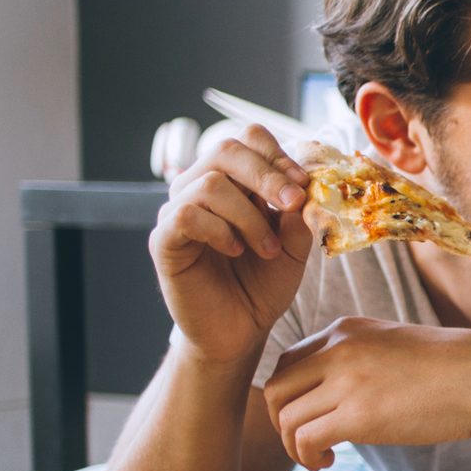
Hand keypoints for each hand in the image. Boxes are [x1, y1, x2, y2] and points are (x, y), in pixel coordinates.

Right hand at [150, 124, 314, 363]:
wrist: (240, 331)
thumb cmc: (263, 285)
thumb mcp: (295, 248)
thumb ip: (300, 216)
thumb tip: (307, 187)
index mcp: (234, 182)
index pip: (247, 140)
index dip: (277, 155)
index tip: (303, 185)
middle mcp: (201, 188)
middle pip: (225, 149)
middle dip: (267, 174)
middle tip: (292, 203)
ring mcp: (178, 211)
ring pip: (209, 183)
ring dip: (248, 216)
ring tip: (267, 250)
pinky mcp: (164, 240)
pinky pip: (185, 214)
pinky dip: (219, 230)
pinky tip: (234, 251)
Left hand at [260, 317, 470, 470]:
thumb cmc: (455, 370)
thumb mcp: (397, 347)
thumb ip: (363, 359)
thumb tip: (345, 393)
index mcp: (347, 330)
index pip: (289, 361)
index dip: (290, 397)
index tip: (310, 419)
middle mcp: (340, 348)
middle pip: (275, 388)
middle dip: (281, 422)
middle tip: (306, 443)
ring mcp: (348, 380)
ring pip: (285, 417)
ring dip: (293, 446)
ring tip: (319, 458)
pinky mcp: (359, 414)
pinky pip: (305, 439)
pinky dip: (306, 457)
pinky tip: (327, 462)